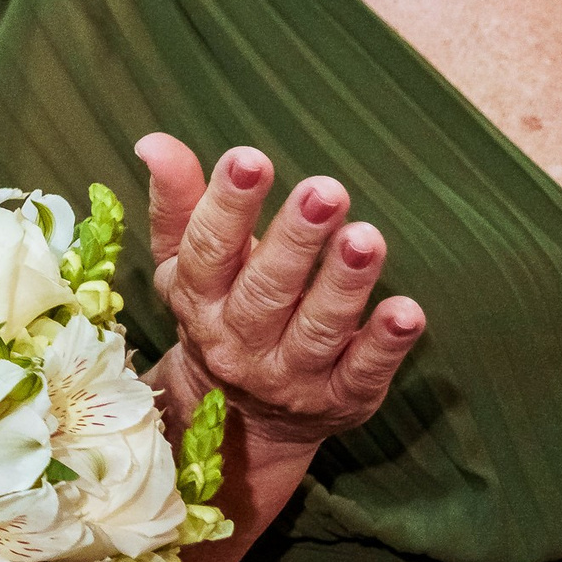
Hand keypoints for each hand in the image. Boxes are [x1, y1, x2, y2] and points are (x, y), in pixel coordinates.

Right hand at [136, 134, 425, 452]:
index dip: (227, 204)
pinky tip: (406, 311)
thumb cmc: (217, 313)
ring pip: (317, 329)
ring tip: (367, 238)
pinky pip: (364, 372)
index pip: (208, 249)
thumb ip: (178, 202)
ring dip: (343, 284)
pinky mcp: (341, 400)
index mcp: (197, 299)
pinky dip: (386, 344)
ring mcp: (290, 377)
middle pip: (266, 289)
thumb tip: (155, 141)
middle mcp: (237, 342)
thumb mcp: (184, 263)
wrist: (241, 420)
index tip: (249, 159)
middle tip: (325, 190)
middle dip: (296, 239)